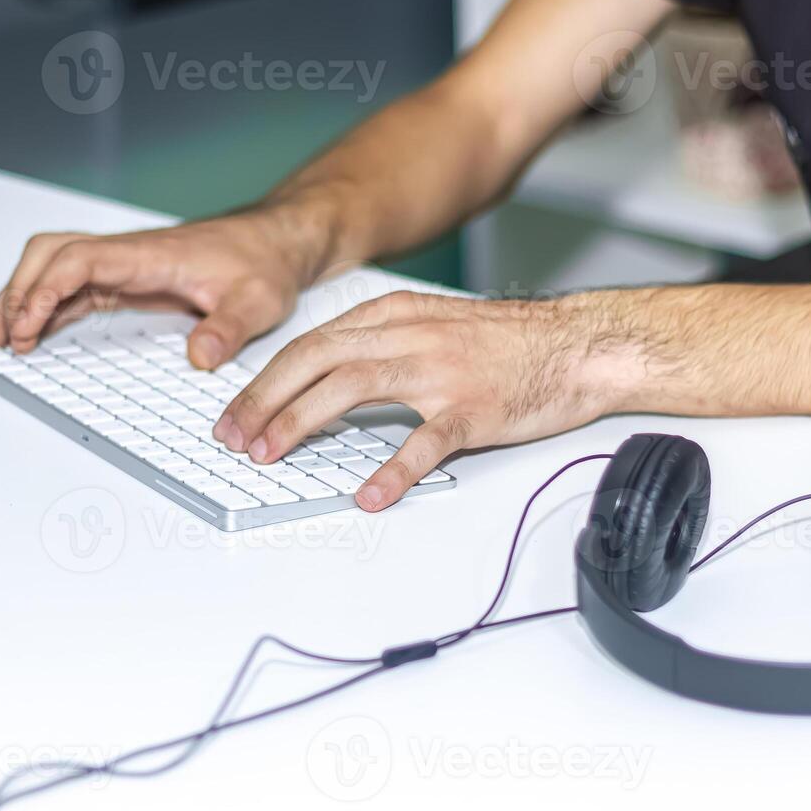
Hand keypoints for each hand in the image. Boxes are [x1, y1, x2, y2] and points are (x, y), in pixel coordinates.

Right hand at [0, 212, 319, 369]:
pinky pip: (71, 287)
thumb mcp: (257, 301)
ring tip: (1, 341)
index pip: (78, 260)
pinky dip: (44, 307)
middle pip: (49, 255)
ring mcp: (122, 266)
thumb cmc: (263, 262)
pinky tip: (33, 334)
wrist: (276, 243)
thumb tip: (200, 358)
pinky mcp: (126, 280)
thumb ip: (227, 329)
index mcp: (148, 254)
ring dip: (21, 298)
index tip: (26, 326)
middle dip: (16, 293)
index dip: (44, 290)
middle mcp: (126, 254)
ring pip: (52, 267)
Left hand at [213, 292, 626, 511]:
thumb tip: (323, 378)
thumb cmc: (506, 343)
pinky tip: (369, 495)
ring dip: (301, 423)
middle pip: (316, 361)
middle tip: (235, 439)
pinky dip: (392, 470)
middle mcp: (409, 336)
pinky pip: (424, 442)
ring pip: (352, 388)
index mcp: (394, 315)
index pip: (310, 345)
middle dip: (265, 401)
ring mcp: (440, 371)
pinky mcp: (473, 409)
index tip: (236, 415)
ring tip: (270, 456)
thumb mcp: (431, 322)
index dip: (265, 381)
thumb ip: (379, 342)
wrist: (575, 345)